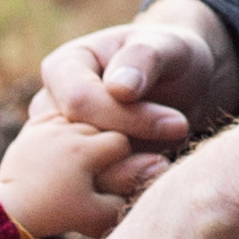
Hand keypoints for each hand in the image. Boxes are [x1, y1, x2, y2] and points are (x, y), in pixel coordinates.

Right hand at [31, 0, 235, 183]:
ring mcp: (66, 144)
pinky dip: (131, 190)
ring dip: (130, 177)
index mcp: (62, 68)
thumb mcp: (167, 46)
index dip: (125, 117)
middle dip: (129, 151)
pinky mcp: (85, 170)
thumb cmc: (172, 55)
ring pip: (83, 176)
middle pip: (77, 143)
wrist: (184, 84)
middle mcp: (54, 109)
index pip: (79, 101)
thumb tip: (119, 89)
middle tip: (177, 150)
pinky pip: (98, 192)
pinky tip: (161, 177)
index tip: (178, 123)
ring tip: (169, 165)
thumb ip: (143, 58)